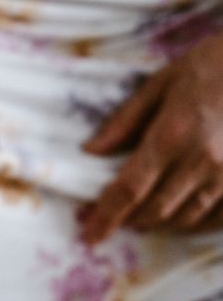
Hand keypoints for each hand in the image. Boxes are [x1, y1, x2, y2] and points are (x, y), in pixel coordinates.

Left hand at [83, 32, 222, 241]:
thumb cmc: (215, 64)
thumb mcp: (162, 83)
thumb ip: (125, 121)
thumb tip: (90, 151)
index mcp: (172, 135)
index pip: (129, 189)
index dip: (106, 217)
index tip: (90, 236)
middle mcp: (202, 161)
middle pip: (155, 210)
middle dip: (130, 220)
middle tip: (116, 218)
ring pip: (186, 218)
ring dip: (160, 223)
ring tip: (145, 215)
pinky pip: (218, 219)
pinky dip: (195, 223)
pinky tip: (184, 215)